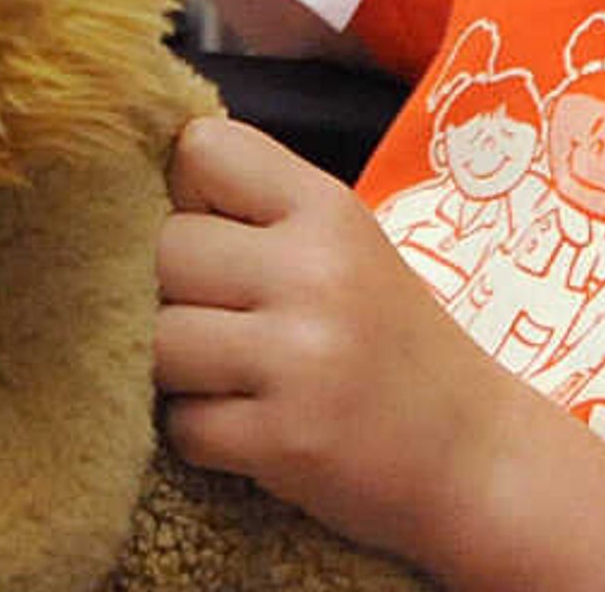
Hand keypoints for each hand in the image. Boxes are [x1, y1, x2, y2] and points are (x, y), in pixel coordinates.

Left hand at [153, 115, 526, 563]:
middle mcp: (315, 273)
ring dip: (174, 369)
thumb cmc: (389, 340)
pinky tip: (247, 426)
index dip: (186, 192)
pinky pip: (181, 424)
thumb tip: (127, 190)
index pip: (201, 148)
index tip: (216, 233)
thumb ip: (256, 208)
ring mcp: (301, 359)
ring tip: (228, 376)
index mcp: (328, 209)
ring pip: (156, 341)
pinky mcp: (287, 441)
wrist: (478, 456)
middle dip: (169, 290)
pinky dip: (200, 432)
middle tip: (218, 321)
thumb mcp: (345, 243)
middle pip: (160, 249)